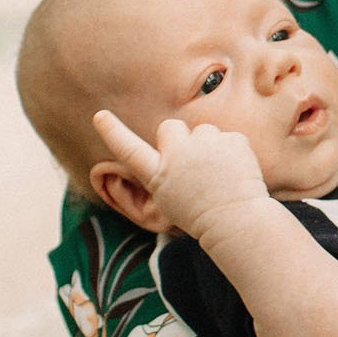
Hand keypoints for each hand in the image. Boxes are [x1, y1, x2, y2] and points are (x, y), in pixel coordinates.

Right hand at [93, 111, 267, 235]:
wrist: (237, 220)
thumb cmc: (202, 216)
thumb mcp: (171, 199)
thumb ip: (167, 171)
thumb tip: (173, 148)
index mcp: (158, 175)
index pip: (129, 150)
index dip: (113, 132)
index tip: (100, 116)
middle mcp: (177, 154)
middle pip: (170, 127)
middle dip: (179, 137)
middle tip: (193, 162)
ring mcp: (205, 144)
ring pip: (203, 131)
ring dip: (208, 145)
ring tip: (218, 173)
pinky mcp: (230, 139)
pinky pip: (228, 138)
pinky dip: (232, 151)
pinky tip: (236, 171)